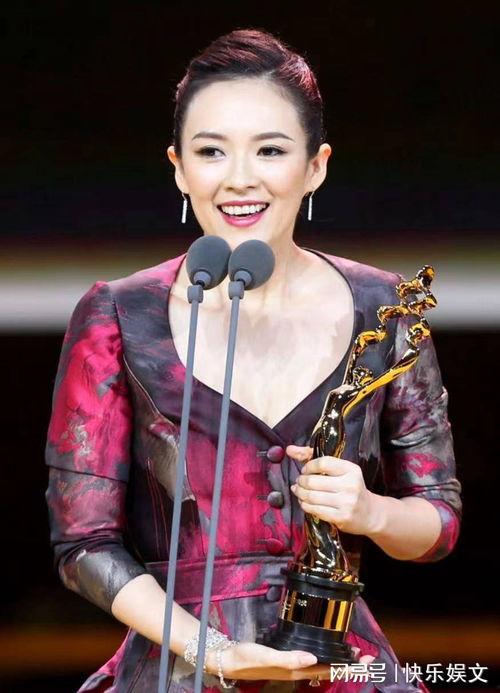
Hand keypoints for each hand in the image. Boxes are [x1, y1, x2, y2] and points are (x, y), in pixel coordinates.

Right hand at [205, 642, 373, 681]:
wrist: (228, 659)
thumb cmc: (246, 658)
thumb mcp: (267, 656)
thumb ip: (289, 658)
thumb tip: (313, 659)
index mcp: (296, 671)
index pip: (327, 669)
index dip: (347, 666)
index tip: (365, 660)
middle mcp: (297, 670)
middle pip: (328, 668)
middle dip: (348, 664)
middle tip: (366, 657)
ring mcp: (292, 666)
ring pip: (321, 664)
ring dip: (337, 660)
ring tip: (352, 654)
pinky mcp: (286, 660)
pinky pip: (310, 660)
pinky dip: (323, 655)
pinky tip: (323, 649)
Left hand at [286, 445, 380, 535]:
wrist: (369, 514)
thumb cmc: (349, 487)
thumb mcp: (338, 470)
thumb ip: (312, 456)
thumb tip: (289, 449)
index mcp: (351, 469)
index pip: (323, 463)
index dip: (309, 466)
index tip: (305, 470)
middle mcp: (350, 485)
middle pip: (314, 481)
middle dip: (301, 481)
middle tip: (299, 482)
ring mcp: (347, 502)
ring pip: (312, 496)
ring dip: (300, 494)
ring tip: (298, 491)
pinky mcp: (341, 517)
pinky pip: (315, 510)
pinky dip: (305, 505)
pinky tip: (304, 502)